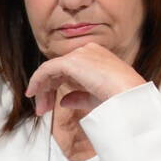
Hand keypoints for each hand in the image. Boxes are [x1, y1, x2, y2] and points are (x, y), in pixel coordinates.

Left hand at [25, 43, 145, 115]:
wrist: (127, 96)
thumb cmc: (120, 97)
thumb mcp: (96, 97)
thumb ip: (79, 96)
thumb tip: (64, 100)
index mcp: (97, 56)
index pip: (69, 68)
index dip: (56, 86)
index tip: (51, 105)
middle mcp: (88, 51)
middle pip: (58, 69)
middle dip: (47, 90)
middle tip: (43, 109)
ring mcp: (80, 54)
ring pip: (50, 69)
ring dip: (42, 89)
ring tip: (41, 108)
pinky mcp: (71, 61)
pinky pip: (46, 69)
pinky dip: (37, 81)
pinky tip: (33, 93)